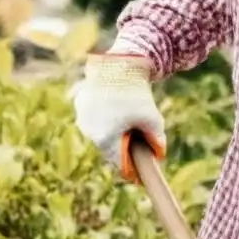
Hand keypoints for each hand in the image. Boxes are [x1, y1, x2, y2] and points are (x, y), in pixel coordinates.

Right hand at [71, 54, 164, 181]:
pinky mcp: (79, 104)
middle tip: (137, 142)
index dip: (133, 170)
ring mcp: (82, 117)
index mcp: (106, 139)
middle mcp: (89, 131)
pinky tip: (115, 108)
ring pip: (100, 134)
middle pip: (109, 150)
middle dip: (124, 148)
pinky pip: (94, 119)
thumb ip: (157, 141)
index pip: (120, 165)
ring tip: (127, 120)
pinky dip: (104, 118)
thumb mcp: (154, 120)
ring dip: (113, 133)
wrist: (119, 65)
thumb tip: (158, 155)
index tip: (141, 173)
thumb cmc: (138, 95)